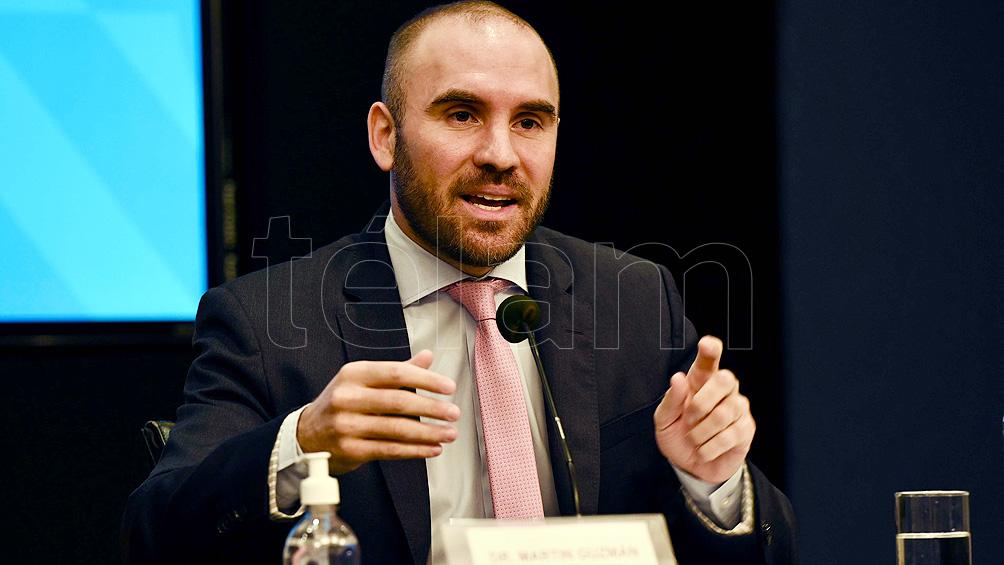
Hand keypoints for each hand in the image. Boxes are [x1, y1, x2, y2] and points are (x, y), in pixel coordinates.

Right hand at [297, 350, 459, 474]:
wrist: (307, 434)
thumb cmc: (343, 403)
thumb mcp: (363, 380)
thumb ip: (397, 370)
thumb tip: (427, 356)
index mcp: (354, 373)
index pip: (395, 373)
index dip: (426, 379)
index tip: (449, 387)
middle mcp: (348, 397)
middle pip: (398, 401)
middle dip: (432, 408)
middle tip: (454, 413)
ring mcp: (347, 425)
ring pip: (397, 429)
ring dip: (428, 432)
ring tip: (449, 433)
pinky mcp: (351, 449)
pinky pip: (390, 449)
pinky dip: (415, 450)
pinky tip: (433, 448)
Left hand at [654, 336, 755, 483]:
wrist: (691, 466)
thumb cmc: (678, 435)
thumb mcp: (664, 420)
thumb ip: (671, 400)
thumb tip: (678, 378)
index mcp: (700, 381)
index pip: (709, 360)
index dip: (711, 350)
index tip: (706, 344)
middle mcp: (723, 390)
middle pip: (725, 379)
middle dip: (702, 402)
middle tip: (688, 419)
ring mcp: (738, 408)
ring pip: (724, 413)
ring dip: (701, 432)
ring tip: (694, 439)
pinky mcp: (746, 429)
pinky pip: (729, 436)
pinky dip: (709, 447)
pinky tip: (703, 450)